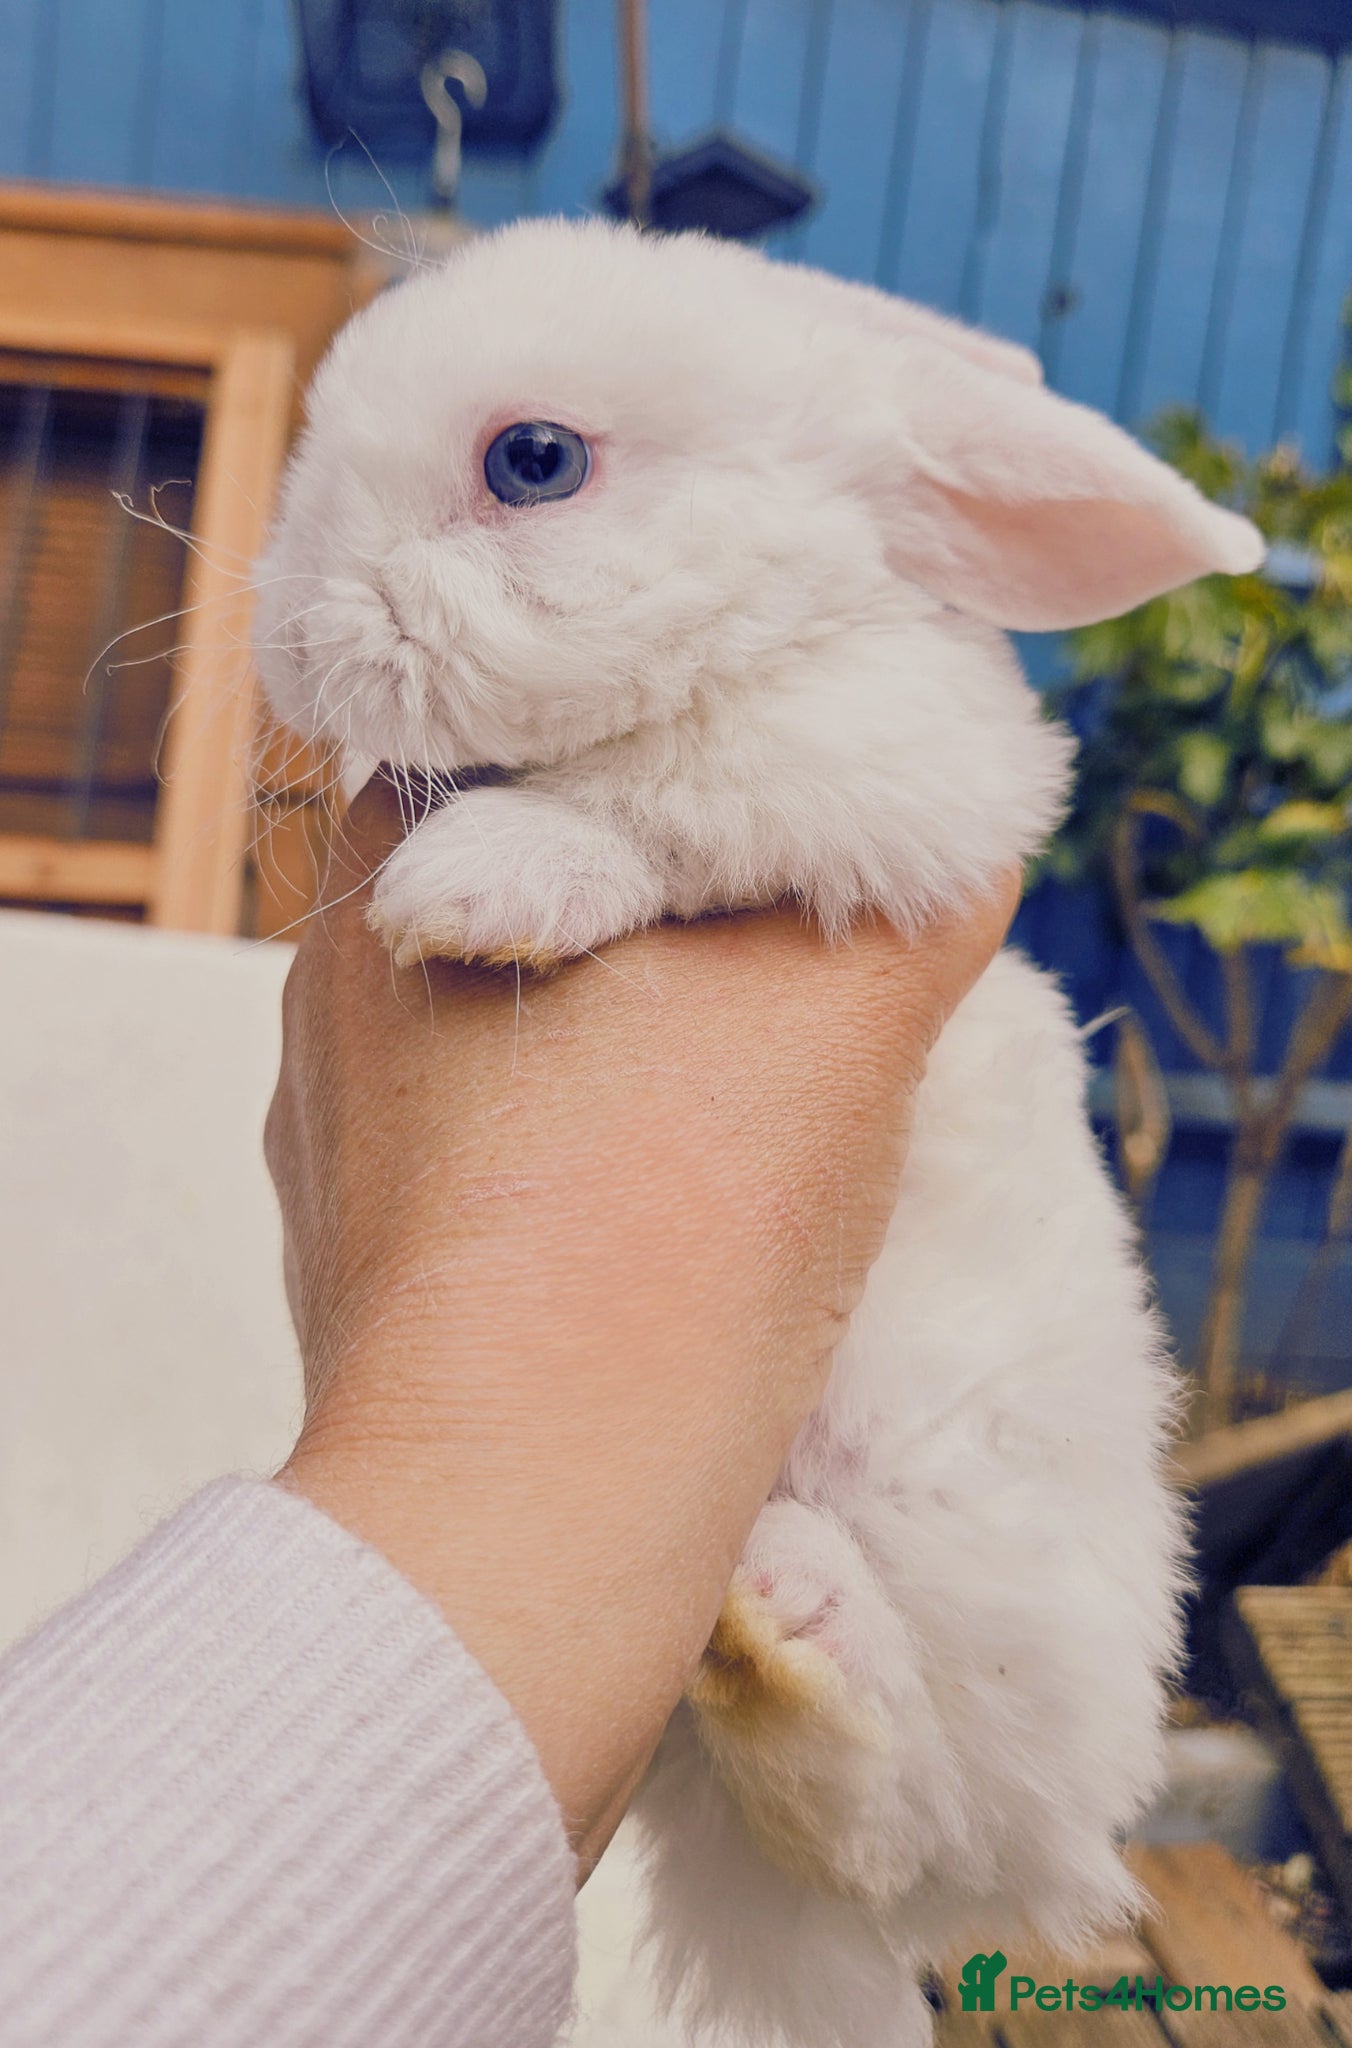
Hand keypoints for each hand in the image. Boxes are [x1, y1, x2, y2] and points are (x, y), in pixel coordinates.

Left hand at [269, 775, 1016, 1873]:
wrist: (527, 1527)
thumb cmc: (669, 1230)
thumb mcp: (844, 1012)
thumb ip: (914, 883)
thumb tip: (954, 824)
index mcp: (398, 877)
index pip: (534, 738)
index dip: (667, 748)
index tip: (772, 804)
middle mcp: (333, 996)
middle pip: (525, 882)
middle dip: (657, 899)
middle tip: (783, 936)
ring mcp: (333, 1140)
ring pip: (507, 1025)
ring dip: (619, 1033)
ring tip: (736, 1088)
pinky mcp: (363, 1261)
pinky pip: (486, 1149)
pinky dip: (574, 1147)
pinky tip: (659, 1201)